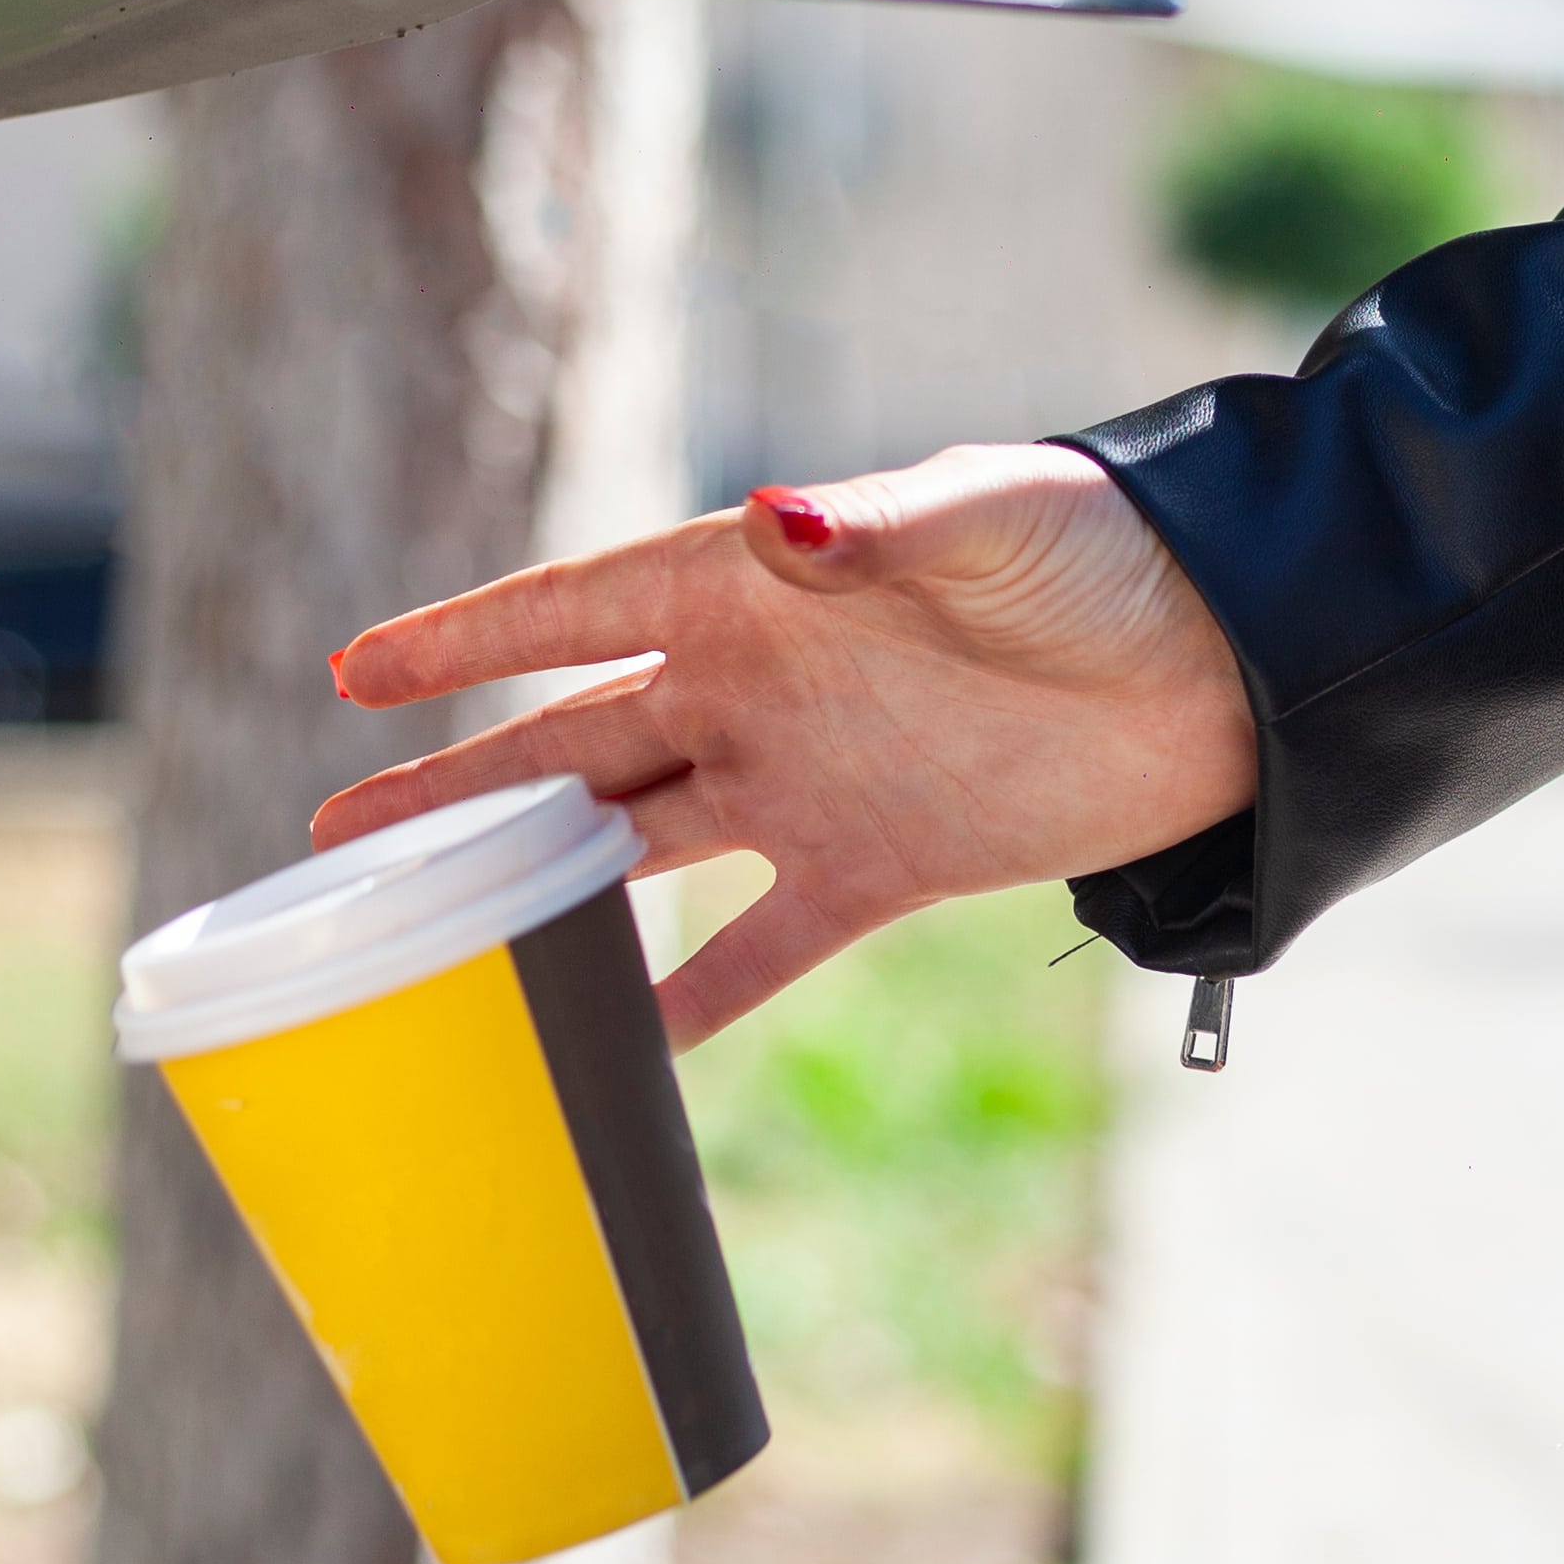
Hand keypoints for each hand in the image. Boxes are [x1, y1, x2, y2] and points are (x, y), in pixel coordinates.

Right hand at [316, 442, 1258, 1043]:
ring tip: (425, 932)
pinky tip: (618, 1048)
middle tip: (335, 834)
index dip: (464, 641)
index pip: (574, 610)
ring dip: (536, 884)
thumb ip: (879, 526)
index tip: (353, 675)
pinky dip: (690, 999)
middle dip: (454, 785)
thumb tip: (780, 516)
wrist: (1227, 662)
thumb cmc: (1106, 555)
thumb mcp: (992, 521)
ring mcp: (808, 782)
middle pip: (571, 740)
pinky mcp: (877, 868)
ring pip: (635, 841)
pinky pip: (758, 947)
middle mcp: (758, 685)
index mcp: (755, 586)